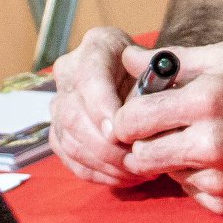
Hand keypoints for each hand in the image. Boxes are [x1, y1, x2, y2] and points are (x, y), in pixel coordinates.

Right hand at [50, 26, 152, 186]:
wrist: (145, 78)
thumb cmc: (159, 71)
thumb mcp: (162, 67)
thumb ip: (154, 81)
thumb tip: (146, 108)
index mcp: (97, 46)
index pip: (89, 77)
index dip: (100, 106)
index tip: (118, 131)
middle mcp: (70, 71)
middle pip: (74, 115)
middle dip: (104, 144)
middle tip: (134, 159)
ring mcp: (60, 103)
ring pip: (70, 141)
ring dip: (104, 162)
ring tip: (137, 171)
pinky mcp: (59, 132)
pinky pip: (71, 159)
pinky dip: (99, 173)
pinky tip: (125, 176)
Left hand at [109, 41, 222, 214]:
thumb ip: (173, 60)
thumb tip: (127, 57)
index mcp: (207, 99)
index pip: (130, 120)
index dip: (127, 116)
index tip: (138, 113)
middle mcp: (211, 143)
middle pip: (139, 155)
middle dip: (145, 141)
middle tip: (166, 128)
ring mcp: (221, 177)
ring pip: (166, 174)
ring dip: (176, 159)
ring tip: (207, 137)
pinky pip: (192, 192)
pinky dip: (200, 176)